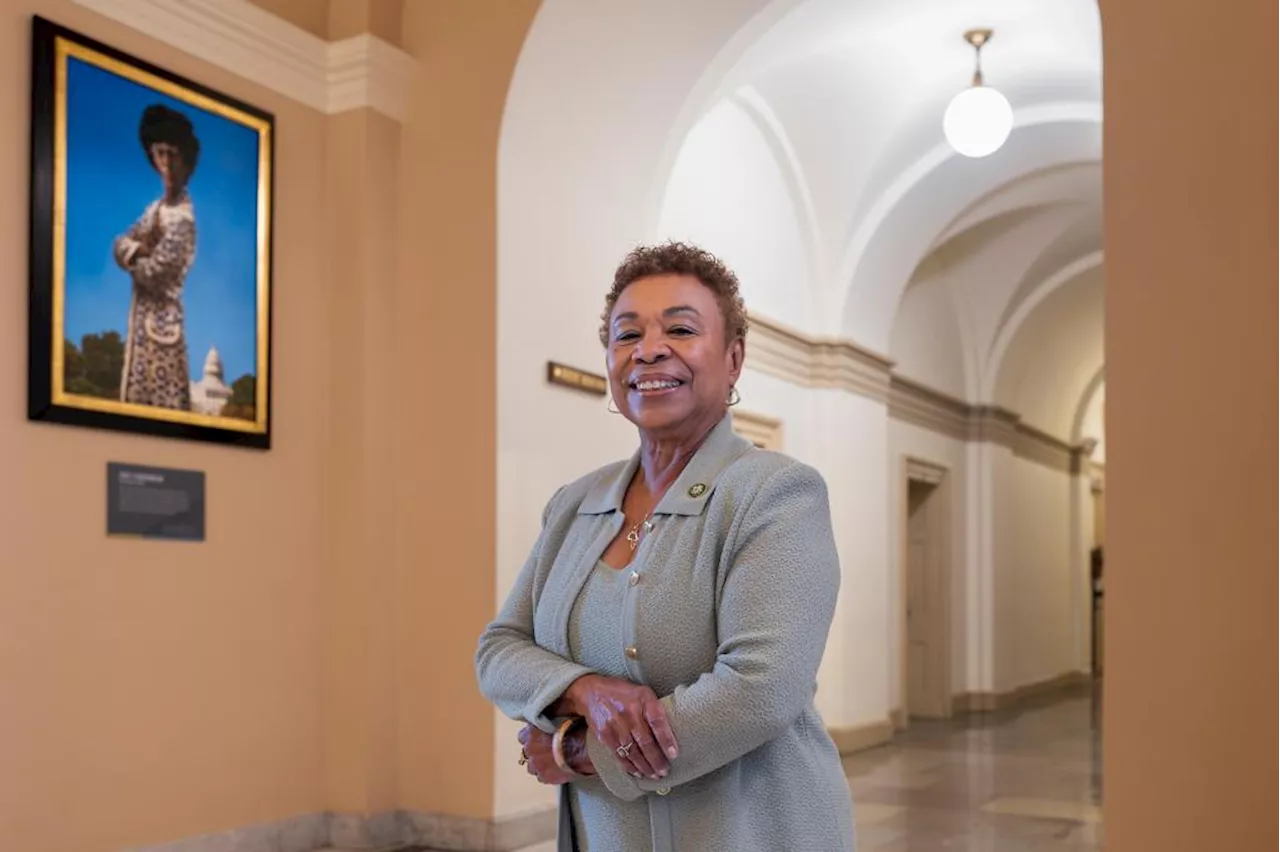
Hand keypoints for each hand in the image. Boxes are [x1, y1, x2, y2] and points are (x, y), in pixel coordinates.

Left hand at [517, 724, 576, 785]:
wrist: (580, 749)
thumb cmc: (572, 732)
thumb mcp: (557, 720)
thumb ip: (547, 723)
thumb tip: (548, 722)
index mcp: (531, 733)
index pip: (522, 736)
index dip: (531, 738)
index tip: (538, 739)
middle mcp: (530, 749)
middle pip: (527, 752)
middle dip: (535, 752)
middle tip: (546, 751)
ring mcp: (535, 765)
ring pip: (532, 767)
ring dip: (539, 765)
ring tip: (552, 762)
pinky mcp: (544, 777)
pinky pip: (542, 777)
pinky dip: (547, 775)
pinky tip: (556, 770)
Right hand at [563, 674, 678, 780]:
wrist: (592, 692)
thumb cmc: (623, 693)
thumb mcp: (642, 692)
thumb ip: (654, 709)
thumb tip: (670, 734)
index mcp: (643, 699)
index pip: (657, 722)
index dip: (667, 739)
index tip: (674, 754)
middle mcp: (630, 712)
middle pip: (645, 741)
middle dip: (657, 760)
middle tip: (664, 771)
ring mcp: (616, 724)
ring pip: (633, 751)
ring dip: (645, 766)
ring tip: (654, 775)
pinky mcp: (605, 734)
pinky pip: (619, 754)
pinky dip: (630, 766)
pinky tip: (638, 772)